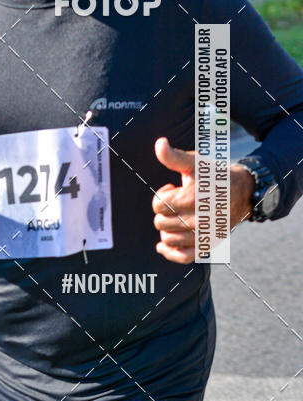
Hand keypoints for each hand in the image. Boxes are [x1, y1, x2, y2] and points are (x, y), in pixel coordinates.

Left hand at [152, 138, 255, 263]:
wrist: (243, 192)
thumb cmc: (214, 176)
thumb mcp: (195, 163)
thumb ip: (174, 156)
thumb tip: (159, 143)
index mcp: (193, 199)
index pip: (158, 205)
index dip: (161, 196)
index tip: (172, 190)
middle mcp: (199, 220)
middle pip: (161, 222)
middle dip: (164, 211)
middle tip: (177, 203)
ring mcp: (204, 235)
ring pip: (168, 239)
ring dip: (166, 228)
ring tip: (177, 217)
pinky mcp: (208, 245)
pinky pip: (183, 257)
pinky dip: (170, 253)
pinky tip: (163, 245)